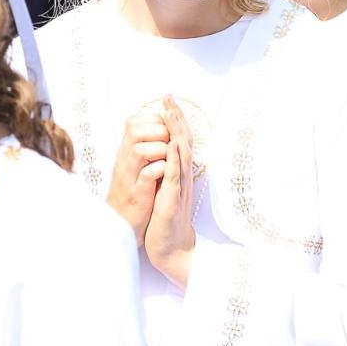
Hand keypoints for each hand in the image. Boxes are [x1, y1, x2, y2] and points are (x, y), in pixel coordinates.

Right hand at [105, 110, 168, 244]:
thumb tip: (159, 122)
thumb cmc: (134, 189)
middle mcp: (123, 160)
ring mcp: (129, 177)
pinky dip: (160, 169)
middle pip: (135, 131)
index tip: (166, 128)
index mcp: (125, 150)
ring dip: (160, 149)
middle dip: (159, 130)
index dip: (154, 119)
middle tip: (169, 141)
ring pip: (140, 150)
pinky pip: (147, 175)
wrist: (121, 222)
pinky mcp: (137, 194)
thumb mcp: (133, 164)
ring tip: (168, 156)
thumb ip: (142, 144)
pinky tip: (166, 171)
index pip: (133, 122)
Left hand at [144, 96, 195, 288]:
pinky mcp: (172, 199)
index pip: (179, 141)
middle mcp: (182, 177)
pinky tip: (173, 144)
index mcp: (179, 173)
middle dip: (176, 118)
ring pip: (182, 154)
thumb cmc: (167, 221)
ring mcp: (179, 187)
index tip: (168, 101)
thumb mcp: (166, 190)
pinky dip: (175, 158)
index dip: (174, 121)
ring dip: (177, 132)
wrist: (172, 249)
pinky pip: (174, 176)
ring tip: (172, 112)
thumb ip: (166, 171)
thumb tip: (163, 152)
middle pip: (183, 141)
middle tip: (170, 97)